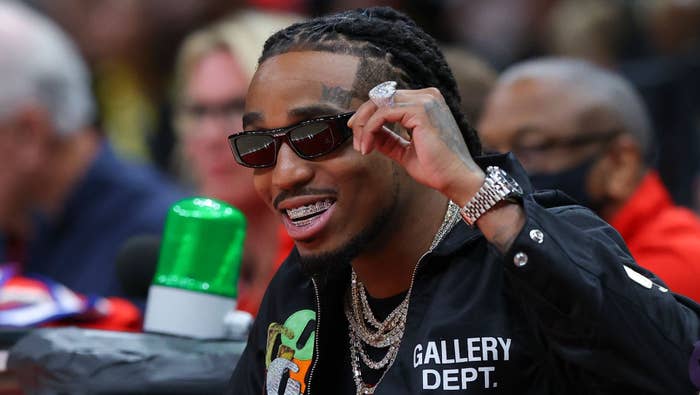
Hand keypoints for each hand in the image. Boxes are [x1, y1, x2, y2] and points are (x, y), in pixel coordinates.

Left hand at [347, 87, 483, 204]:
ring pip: (379, 103)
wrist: (456, 179)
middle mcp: (427, 96)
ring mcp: (425, 101)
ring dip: (365, 126)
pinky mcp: (420, 111)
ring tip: (362, 147)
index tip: (358, 134)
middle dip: (363, 118)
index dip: (368, 115)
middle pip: (381, 97)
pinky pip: (383, 114)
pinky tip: (369, 146)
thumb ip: (389, 139)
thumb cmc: (436, 168)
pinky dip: (371, 129)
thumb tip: (369, 133)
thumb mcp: (405, 150)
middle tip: (356, 139)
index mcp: (426, 102)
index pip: (388, 99)